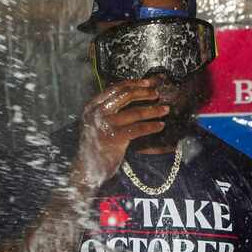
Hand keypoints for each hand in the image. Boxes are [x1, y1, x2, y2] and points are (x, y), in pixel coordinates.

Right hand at [70, 77, 167, 194]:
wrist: (86, 169)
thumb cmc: (96, 145)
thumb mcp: (97, 122)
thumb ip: (109, 109)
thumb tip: (133, 92)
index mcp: (92, 106)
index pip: (115, 88)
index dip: (134, 83)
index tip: (149, 83)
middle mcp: (96, 113)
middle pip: (125, 96)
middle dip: (144, 93)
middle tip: (157, 94)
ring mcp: (104, 125)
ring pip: (134, 112)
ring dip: (153, 110)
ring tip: (165, 109)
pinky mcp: (114, 138)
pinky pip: (138, 129)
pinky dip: (151, 126)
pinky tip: (160, 126)